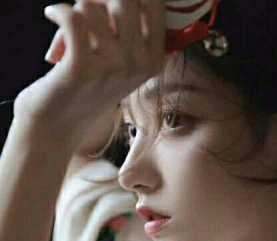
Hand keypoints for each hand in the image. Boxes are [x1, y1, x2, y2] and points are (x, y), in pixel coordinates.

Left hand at [13, 0, 164, 151]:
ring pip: (92, 7)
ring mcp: (113, 69)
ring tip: (70, 25)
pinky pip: (72, 18)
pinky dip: (57, 12)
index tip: (111, 2)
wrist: (59, 124)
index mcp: (153, 61)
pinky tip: (52, 17)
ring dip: (75, 8)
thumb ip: (128, 30)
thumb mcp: (120, 63)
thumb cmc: (86, 87)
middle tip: (88, 7)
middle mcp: (138, 65)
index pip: (155, 4)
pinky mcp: (83, 69)